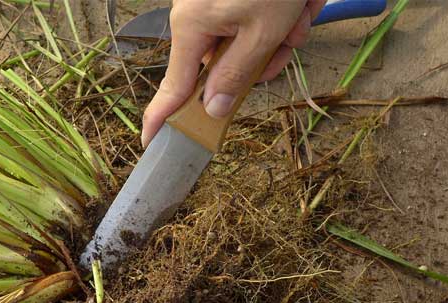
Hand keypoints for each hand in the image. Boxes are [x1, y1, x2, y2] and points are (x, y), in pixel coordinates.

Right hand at [141, 0, 326, 146]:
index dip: (162, 117)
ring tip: (299, 12)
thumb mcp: (262, 31)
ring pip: (245, 44)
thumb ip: (236, 76)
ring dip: (278, 37)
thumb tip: (212, 110)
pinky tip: (297, 2)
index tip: (149, 143)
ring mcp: (213, 4)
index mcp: (192, 28)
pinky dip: (278, 18)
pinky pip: (253, 21)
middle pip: (222, 66)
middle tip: (287, 47)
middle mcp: (196, 16)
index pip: (173, 87)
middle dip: (260, 62)